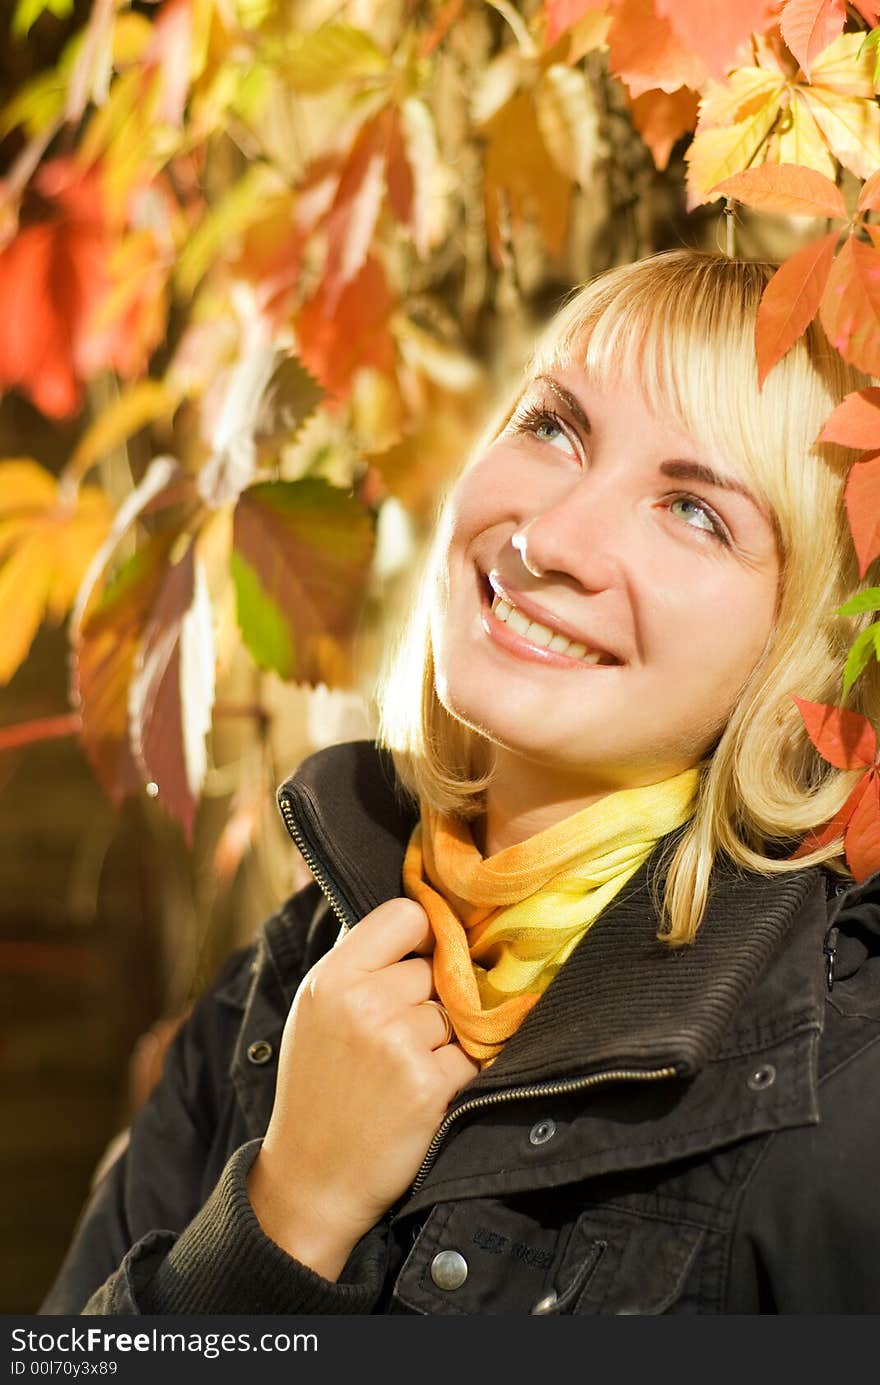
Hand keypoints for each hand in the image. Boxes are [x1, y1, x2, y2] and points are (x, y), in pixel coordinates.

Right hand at [246, 898, 478, 1279]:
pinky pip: (472, 1054)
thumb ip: (360, 965)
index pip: (405, 915)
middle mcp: (362, 1003)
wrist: (313, 1178)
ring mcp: (396, 1043)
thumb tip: (421, 919)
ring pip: (456, 1012)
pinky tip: (425, 1092)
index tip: (422, 958)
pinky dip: (458, 1073)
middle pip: (435, 968)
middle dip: (428, 999)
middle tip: (397, 1038)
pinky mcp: (428, 1084)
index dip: (423, 935)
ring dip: (444, 1039)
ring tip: (404, 1070)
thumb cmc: (318, 1088)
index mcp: (331, 978)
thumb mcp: (316, 1012)